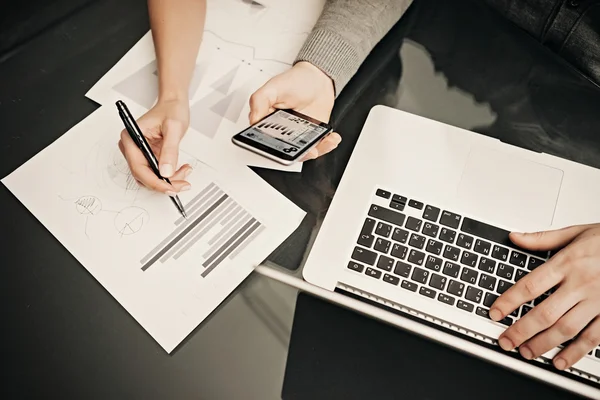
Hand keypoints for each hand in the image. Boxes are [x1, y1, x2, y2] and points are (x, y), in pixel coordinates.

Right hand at [118, 98, 191, 194]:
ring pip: (150, 177)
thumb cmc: (171, 110)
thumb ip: (170, 150)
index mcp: (132, 136)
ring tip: (184, 172)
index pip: (138, 167)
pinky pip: (156, 172)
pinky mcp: (148, 156)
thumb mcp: (174, 129)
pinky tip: (181, 169)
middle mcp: (132, 146)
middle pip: (143, 175)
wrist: (174, 104)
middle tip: (182, 184)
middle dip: (163, 183)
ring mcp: (140, 152)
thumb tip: (165, 171)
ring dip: (168, 180)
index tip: (169, 187)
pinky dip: (169, 175)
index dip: (154, 181)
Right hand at [249, 61, 341, 160]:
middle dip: (297, 154)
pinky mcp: (313, 136)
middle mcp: (282, 132)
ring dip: (314, 151)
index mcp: (267, 122)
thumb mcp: (273, 87)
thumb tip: (253, 120)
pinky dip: (327, 145)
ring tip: (321, 144)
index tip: (281, 148)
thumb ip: (259, 101)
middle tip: (306, 149)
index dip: (272, 149)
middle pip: (286, 151)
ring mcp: (299, 136)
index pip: (265, 142)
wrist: (318, 79)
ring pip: (304, 152)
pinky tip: (331, 139)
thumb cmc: (295, 81)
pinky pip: (319, 147)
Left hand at [490, 223, 599, 369]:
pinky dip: (576, 352)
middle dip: (521, 330)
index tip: (495, 312)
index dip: (509, 301)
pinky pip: (593, 338)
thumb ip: (543, 238)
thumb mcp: (577, 232)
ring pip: (565, 328)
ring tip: (526, 352)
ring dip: (543, 344)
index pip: (530, 286)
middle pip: (544, 313)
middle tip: (505, 341)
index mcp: (567, 263)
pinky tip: (560, 361)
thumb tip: (515, 237)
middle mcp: (580, 284)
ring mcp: (597, 301)